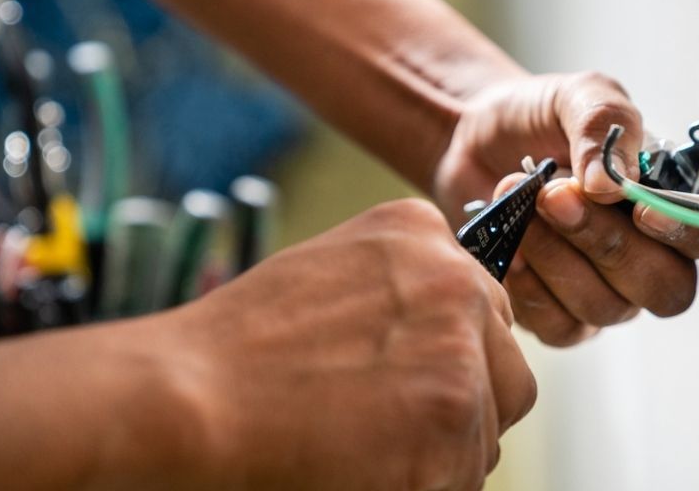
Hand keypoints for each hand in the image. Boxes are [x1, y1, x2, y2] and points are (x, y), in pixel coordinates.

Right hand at [154, 199, 535, 490]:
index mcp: (423, 232)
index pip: (484, 306)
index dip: (455, 353)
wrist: (192, 396)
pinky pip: (464, 477)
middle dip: (467, 402)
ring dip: (445, 451)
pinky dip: (425, 485)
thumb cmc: (246, 341)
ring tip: (367, 445)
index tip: (413, 375)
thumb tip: (452, 329)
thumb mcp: (336, 269)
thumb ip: (405, 285)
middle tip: (401, 425)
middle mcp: (456, 283)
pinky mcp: (453, 427)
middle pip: (506, 367)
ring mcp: (460, 353)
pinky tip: (367, 468)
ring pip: (487, 430)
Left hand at [433, 72, 698, 345]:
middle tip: (554, 196)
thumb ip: (605, 127)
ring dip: (557, 255)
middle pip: (668, 287)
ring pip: (607, 307)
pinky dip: (529, 285)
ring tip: (520, 203)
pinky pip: (561, 326)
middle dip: (607, 244)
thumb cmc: (540, 115)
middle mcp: (652, 252)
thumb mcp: (579, 96)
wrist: (473, 135)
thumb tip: (613, 186)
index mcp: (673, 196)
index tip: (641, 210)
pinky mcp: (560, 314)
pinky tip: (510, 245)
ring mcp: (609, 289)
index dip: (694, 234)